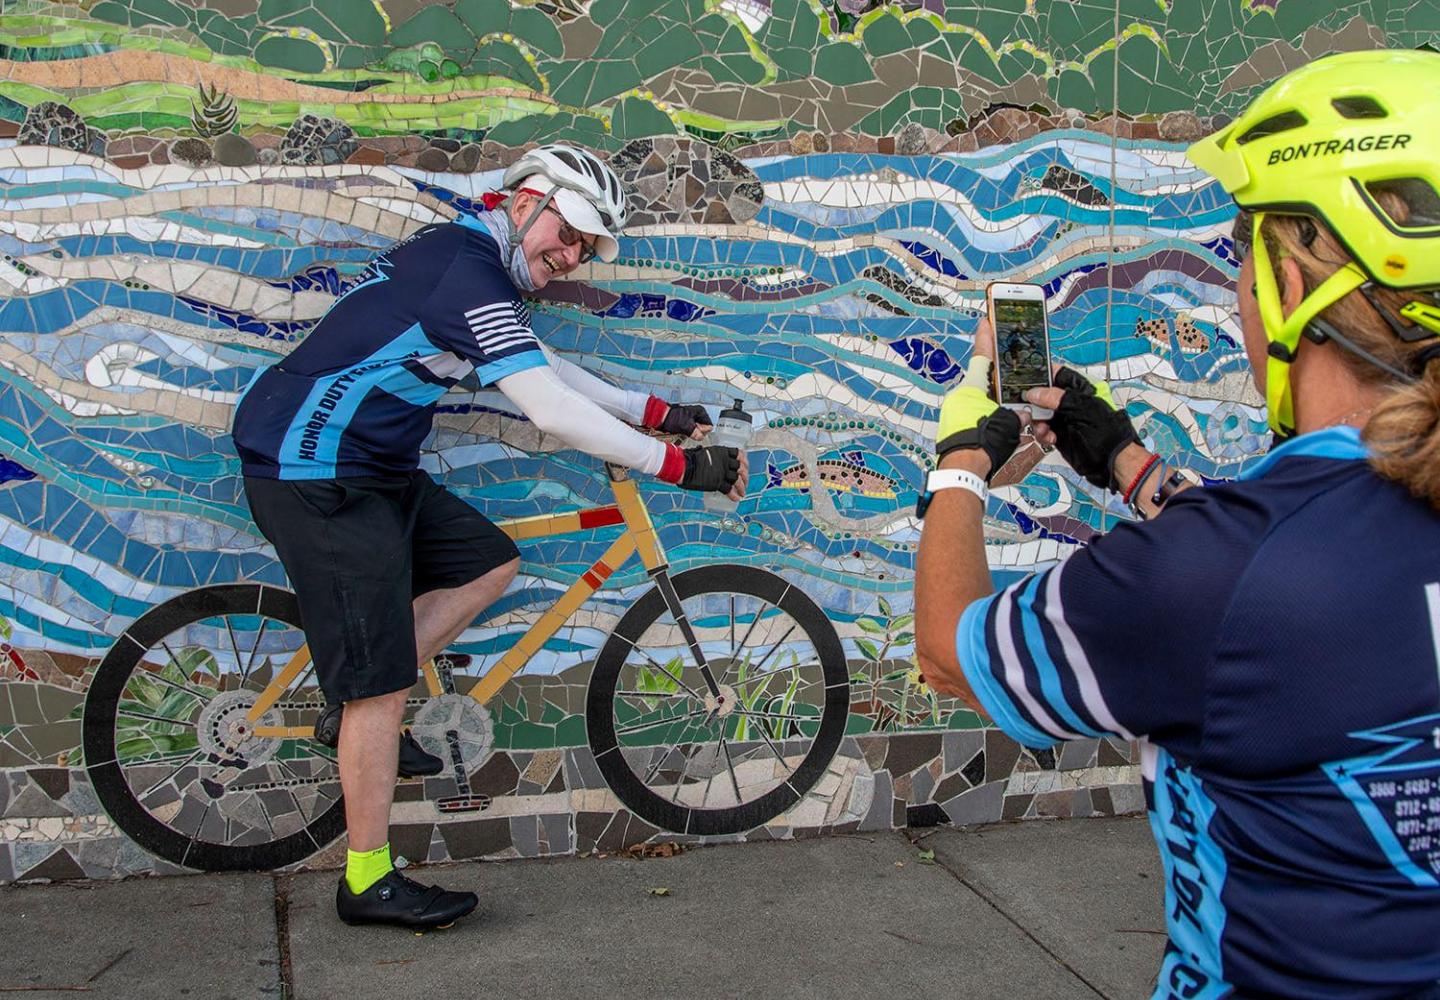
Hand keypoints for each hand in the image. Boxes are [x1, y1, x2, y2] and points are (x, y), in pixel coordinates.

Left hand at [660, 403, 712, 439]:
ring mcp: (692, 419)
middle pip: (703, 429)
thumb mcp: (686, 426)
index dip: (702, 430)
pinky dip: (687, 433)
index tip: (694, 429)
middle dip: (696, 432)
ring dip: (691, 434)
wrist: (660, 416)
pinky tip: (682, 432)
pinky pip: (691, 431)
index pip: (709, 427)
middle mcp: (697, 415)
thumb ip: (695, 433)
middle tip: (688, 430)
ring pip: (696, 431)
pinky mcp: (687, 423)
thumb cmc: (672, 417)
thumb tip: (700, 437)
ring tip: (683, 431)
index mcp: (700, 412)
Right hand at [679, 445, 748, 500]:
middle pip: (741, 468)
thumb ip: (713, 457)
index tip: (746, 466)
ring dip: (742, 487)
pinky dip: (733, 495)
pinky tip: (736, 498)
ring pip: (737, 480)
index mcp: (722, 452)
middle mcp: (725, 461)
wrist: (683, 466)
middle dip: (745, 476)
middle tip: (745, 482)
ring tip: (742, 493)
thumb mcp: (705, 452)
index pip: (739, 454)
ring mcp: (722, 472)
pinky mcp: (717, 483)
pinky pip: (729, 490)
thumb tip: (713, 460)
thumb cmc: (690, 458)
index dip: (744, 461)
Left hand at [933, 318, 1020, 481]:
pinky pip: (971, 419)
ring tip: (1005, 422)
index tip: (986, 320)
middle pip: (983, 384)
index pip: (983, 356)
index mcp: (973, 387)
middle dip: (997, 387)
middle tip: (1009, 389)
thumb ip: (1017, 412)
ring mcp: (953, 413)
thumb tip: (1022, 414)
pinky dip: (984, 422)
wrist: (963, 470)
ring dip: (992, 409)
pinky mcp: (951, 429)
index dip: (987, 338)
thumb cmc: (985, 442)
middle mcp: (960, 396)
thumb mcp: (1010, 422)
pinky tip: (994, 434)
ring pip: (978, 404)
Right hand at [1023, 367, 1139, 489]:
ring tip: (1044, 428)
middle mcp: (1069, 404)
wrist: (1110, 461)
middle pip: (1043, 396)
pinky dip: (1042, 434)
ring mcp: (1063, 420)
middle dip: (1034, 402)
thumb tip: (1035, 393)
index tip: (1028, 377)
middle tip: (1031, 407)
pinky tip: (1050, 437)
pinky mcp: (1058, 435)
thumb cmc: (1109, 434)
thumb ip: (1057, 398)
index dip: (1043, 374)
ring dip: (1037, 421)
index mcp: (1079, 391)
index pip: (1058, 375)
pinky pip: (1042, 430)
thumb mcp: (1082, 409)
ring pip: (1039, 414)